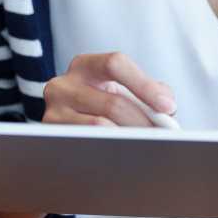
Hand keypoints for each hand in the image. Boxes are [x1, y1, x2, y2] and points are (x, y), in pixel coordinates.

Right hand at [0, 53, 177, 217]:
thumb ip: (149, 93)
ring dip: (129, 138)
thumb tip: (167, 108)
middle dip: (143, 122)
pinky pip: (86, 143)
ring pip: (100, 125)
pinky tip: (123, 154)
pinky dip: (109, 149)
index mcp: (86, 65)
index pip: (115, 63)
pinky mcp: (50, 134)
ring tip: (147, 146)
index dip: (143, 84)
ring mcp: (53, 109)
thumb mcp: (124, 92)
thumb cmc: (103, 105)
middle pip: (113, 101)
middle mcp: (64, 83)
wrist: (68, 128)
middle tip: (162, 137)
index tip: (167, 106)